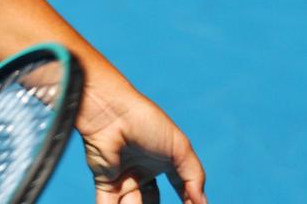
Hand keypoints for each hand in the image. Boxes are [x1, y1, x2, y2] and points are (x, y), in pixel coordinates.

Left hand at [75, 84, 207, 203]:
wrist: (112, 112)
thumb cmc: (147, 122)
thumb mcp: (180, 147)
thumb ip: (194, 176)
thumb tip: (202, 203)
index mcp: (162, 161)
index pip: (180, 188)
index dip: (190, 201)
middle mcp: (142, 170)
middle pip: (152, 202)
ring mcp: (123, 177)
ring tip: (139, 203)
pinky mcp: (104, 181)